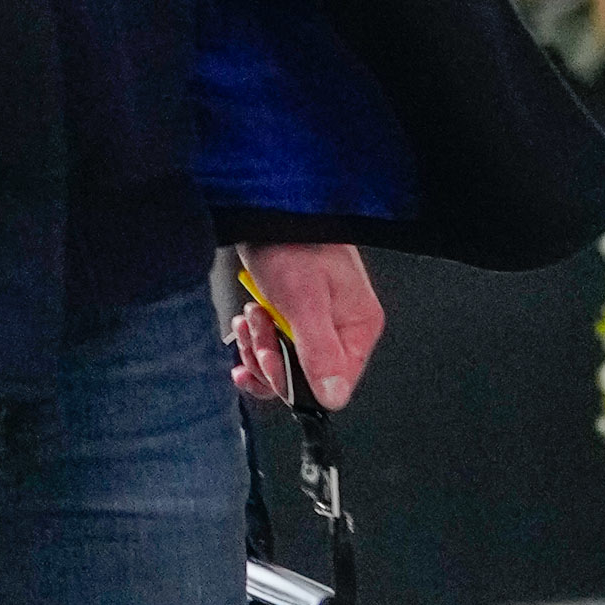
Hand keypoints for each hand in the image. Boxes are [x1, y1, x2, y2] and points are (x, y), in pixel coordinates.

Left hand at [232, 241, 384, 410]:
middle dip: (270, 358)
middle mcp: (341, 328)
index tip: (271, 358)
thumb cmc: (292, 242)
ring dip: (258, 346)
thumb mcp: (304, 302)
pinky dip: (254, 339)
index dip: (294, 379)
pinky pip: (272, 347)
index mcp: (358, 326)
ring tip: (251, 317)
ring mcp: (316, 323)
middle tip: (259, 328)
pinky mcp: (292, 316)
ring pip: (283, 363)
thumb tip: (334, 395)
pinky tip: (246, 322)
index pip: (333, 383)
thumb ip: (319, 352)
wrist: (266, 209)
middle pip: (303, 376)